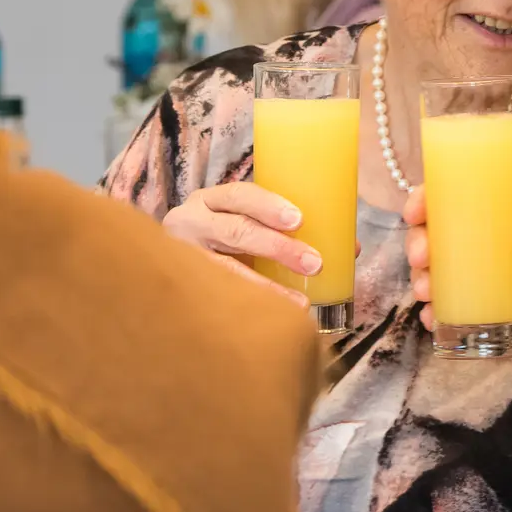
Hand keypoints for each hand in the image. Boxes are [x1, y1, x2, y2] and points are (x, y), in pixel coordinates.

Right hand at [162, 181, 318, 307]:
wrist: (161, 266)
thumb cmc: (220, 240)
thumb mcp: (240, 222)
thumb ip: (284, 229)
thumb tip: (350, 248)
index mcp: (209, 201)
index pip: (239, 195)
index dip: (268, 206)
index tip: (299, 220)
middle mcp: (190, 223)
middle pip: (234, 231)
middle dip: (277, 247)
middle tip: (313, 263)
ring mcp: (182, 257)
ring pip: (225, 269)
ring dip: (266, 286)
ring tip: (300, 302)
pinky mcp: (181, 288)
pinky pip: (216, 296)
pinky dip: (246, 305)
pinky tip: (270, 316)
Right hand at [402, 186, 511, 384]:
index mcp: (500, 219)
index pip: (454, 200)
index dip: (426, 200)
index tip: (416, 211)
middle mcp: (482, 246)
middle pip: (433, 238)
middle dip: (416, 244)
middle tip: (421, 257)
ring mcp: (479, 279)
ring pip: (434, 274)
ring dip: (421, 280)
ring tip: (426, 292)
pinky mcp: (483, 311)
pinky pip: (449, 311)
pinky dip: (434, 315)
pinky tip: (433, 319)